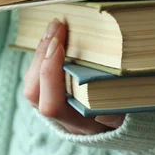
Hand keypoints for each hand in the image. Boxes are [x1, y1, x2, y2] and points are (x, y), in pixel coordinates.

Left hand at [23, 19, 124, 134]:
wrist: (109, 127)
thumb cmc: (119, 117)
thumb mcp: (122, 119)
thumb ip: (114, 117)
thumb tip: (104, 113)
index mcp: (76, 124)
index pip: (52, 104)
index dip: (50, 74)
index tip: (60, 45)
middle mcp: (57, 118)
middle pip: (34, 92)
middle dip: (42, 56)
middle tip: (57, 27)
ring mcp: (49, 105)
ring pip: (31, 81)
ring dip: (40, 52)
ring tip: (54, 27)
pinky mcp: (46, 93)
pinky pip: (35, 74)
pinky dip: (42, 53)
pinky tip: (53, 36)